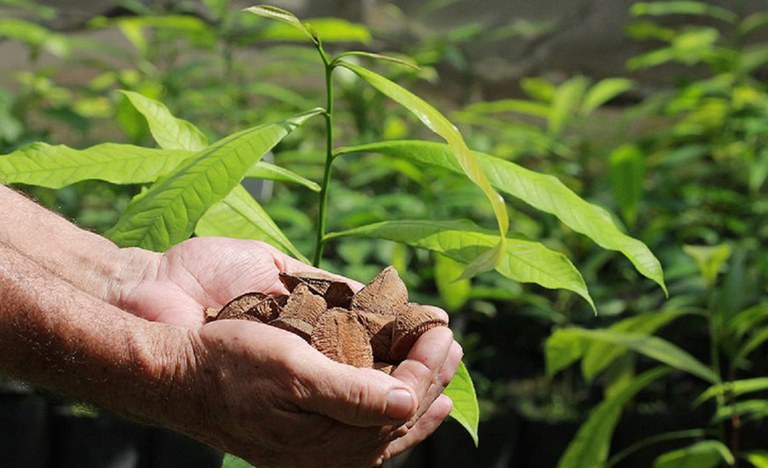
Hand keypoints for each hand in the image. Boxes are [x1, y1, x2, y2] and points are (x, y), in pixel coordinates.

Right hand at [118, 236, 462, 464]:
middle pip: (395, 418)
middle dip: (431, 381)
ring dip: (415, 392)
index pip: (396, 408)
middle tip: (454, 347)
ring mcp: (311, 441)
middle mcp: (323, 450)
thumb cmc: (227, 366)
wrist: (173, 373)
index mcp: (324, 443)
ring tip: (440, 368)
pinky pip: (357, 423)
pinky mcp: (300, 428)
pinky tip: (398, 392)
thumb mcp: (292, 375)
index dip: (426, 371)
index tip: (444, 334)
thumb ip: (353, 397)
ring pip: (381, 424)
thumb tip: (410, 404)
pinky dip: (383, 401)